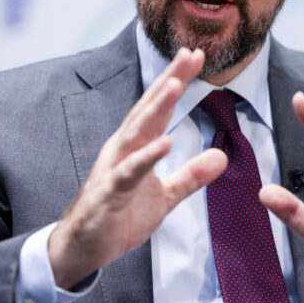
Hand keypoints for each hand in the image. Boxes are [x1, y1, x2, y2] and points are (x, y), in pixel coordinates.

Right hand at [48, 48, 227, 288]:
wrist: (82, 248)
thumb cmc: (119, 216)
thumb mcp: (165, 196)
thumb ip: (191, 175)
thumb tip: (221, 157)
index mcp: (136, 145)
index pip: (160, 108)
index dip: (177, 81)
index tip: (196, 56)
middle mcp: (123, 148)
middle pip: (149, 108)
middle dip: (170, 80)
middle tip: (189, 54)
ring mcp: (115, 168)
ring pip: (137, 132)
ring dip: (156, 107)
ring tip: (175, 85)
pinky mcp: (110, 192)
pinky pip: (130, 172)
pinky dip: (146, 156)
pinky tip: (165, 143)